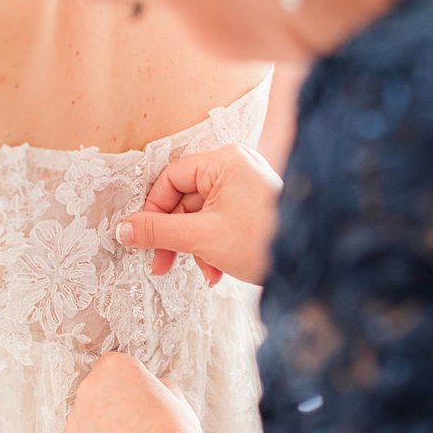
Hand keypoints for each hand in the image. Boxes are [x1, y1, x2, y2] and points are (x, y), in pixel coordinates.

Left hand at [62, 353, 205, 432]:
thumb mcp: (177, 400)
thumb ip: (157, 387)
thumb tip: (151, 389)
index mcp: (116, 367)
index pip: (114, 366)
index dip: (129, 384)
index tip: (140, 400)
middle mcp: (88, 389)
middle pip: (96, 393)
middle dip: (111, 406)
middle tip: (136, 427)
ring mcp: (74, 422)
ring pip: (85, 422)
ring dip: (101, 432)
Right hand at [115, 143, 280, 285]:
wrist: (309, 267)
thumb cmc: (263, 243)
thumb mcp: (201, 237)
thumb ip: (157, 231)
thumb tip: (123, 229)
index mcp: (225, 160)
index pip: (171, 178)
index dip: (153, 209)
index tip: (142, 237)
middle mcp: (237, 166)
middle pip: (186, 198)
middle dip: (176, 235)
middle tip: (162, 265)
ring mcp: (248, 185)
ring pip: (202, 213)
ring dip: (195, 245)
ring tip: (204, 271)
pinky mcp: (254, 205)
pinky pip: (221, 219)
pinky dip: (214, 244)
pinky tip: (217, 271)